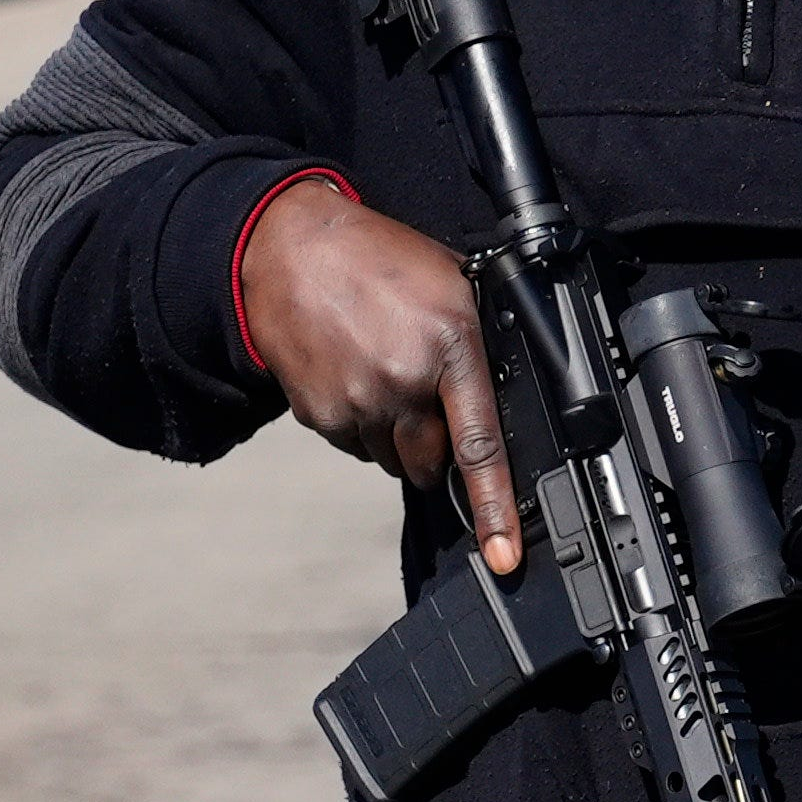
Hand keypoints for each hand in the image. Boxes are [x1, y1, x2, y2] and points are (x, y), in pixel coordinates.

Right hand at [235, 175, 522, 573]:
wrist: (290, 246)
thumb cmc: (381, 261)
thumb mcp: (454, 284)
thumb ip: (479, 344)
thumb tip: (511, 397)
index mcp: (450, 348)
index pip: (480, 447)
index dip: (495, 509)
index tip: (505, 555)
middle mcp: (403, 383)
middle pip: (433, 464)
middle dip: (437, 448)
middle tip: (427, 398)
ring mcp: (357, 403)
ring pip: (393, 459)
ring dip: (398, 436)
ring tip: (385, 372)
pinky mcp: (319, 414)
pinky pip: (356, 446)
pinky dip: (363, 425)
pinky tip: (356, 375)